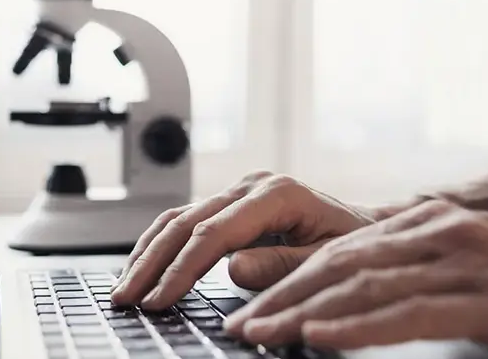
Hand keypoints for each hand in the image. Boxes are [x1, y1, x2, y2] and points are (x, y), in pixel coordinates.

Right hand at [111, 172, 375, 309]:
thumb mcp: (328, 259)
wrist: (363, 225)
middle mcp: (250, 186)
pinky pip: (186, 220)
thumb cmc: (351, 243)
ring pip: (178, 218)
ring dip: (147, 253)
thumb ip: (283, 264)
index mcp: (276, 194)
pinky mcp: (230, 203)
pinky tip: (144, 264)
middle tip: (125, 297)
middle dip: (151, 263)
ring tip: (124, 286)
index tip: (159, 299)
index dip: (182, 269)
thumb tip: (232, 268)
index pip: (214, 234)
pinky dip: (160, 244)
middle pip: (185, 222)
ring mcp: (237, 192)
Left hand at [225, 201, 487, 353]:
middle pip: (342, 266)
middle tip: (242, 325)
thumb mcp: (455, 273)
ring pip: (366, 288)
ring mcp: (466, 263)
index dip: (290, 280)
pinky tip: (320, 337)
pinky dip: (359, 326)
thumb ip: (401, 281)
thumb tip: (337, 303)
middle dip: (285, 298)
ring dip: (305, 314)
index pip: (341, 253)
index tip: (252, 306)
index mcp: (426, 224)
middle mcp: (440, 234)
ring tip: (262, 334)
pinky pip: (410, 313)